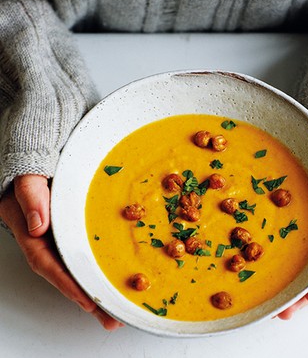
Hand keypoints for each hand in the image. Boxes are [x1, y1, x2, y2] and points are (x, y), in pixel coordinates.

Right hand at [0, 174, 122, 329]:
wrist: (40, 152)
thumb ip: (30, 194)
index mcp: (28, 228)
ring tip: (116, 309)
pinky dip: (97, 266)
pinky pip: (84, 249)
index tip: (88, 301)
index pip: (47, 262)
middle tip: (110, 318)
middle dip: (85, 297)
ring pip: (75, 264)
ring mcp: (57, 233)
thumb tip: (38, 226)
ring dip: (93, 287)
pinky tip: (112, 277)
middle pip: (64, 272)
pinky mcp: (72, 226)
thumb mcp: (28, 175)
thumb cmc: (33, 164)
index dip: (67, 283)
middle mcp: (42, 236)